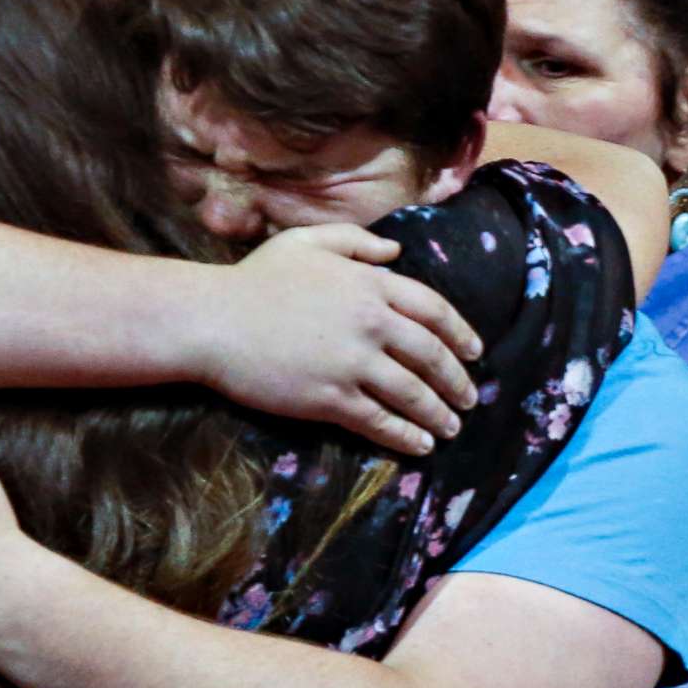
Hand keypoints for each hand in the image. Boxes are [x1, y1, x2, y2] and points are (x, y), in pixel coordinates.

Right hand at [196, 222, 482, 454]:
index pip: (433, 310)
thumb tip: (396, 251)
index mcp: (370, 284)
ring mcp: (352, 363)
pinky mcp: (331, 398)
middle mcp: (370, 322)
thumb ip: (355, 241)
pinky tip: (420, 445)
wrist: (213, 321)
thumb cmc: (255, 279)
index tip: (475, 352)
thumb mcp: (307, 242)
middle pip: (430, 356)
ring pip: (412, 394)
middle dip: (456, 381)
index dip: (460, 333)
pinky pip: (380, 421)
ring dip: (438, 414)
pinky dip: (405, 436)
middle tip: (468, 399)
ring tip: (451, 428)